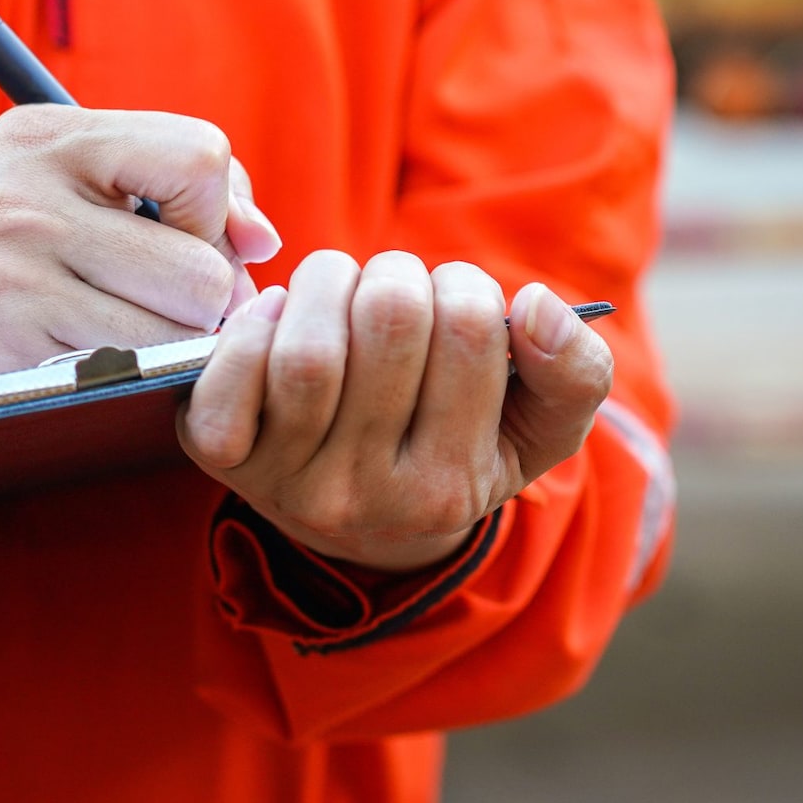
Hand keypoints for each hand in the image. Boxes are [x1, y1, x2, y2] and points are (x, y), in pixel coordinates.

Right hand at [0, 105, 281, 403]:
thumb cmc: (2, 257)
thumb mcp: (64, 188)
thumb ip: (175, 192)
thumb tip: (265, 240)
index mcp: (49, 135)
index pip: (200, 156)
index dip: (218, 212)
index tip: (191, 241)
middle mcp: (26, 193)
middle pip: (203, 265)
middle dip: (207, 302)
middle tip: (172, 310)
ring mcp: (12, 270)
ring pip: (177, 330)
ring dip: (175, 349)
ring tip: (131, 336)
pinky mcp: (5, 342)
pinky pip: (129, 372)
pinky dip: (133, 378)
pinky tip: (92, 365)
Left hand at [178, 251, 613, 572]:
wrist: (369, 528)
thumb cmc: (461, 450)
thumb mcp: (540, 429)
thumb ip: (576, 372)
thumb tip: (538, 306)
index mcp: (452, 487)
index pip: (469, 329)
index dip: (465, 286)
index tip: (456, 301)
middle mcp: (369, 498)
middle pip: (387, 321)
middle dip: (398, 274)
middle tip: (398, 289)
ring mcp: (289, 483)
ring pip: (308, 347)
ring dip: (330, 283)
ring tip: (345, 290)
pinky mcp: (226, 460)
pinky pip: (230, 378)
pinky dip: (253, 325)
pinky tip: (283, 318)